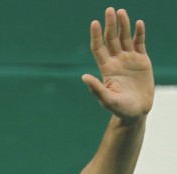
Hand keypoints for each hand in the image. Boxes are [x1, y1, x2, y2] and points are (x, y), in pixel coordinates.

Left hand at [81, 7, 153, 121]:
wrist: (136, 111)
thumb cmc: (119, 108)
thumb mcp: (107, 100)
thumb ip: (96, 88)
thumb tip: (83, 77)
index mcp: (106, 68)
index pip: (99, 48)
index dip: (96, 36)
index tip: (94, 23)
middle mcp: (116, 61)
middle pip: (111, 39)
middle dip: (110, 25)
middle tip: (109, 10)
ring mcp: (129, 60)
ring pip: (125, 38)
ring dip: (123, 25)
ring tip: (121, 11)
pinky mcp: (142, 61)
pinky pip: (140, 43)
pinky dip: (139, 33)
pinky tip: (138, 23)